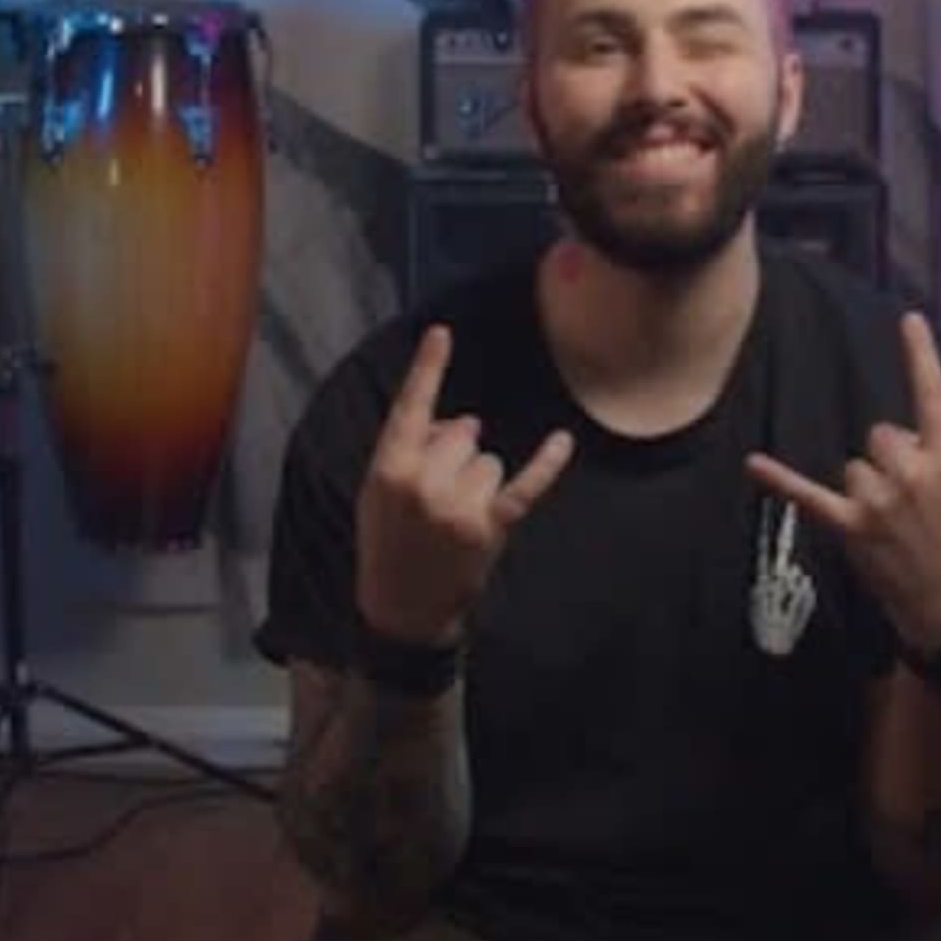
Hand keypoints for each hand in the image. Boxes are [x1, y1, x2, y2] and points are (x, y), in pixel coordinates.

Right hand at [357, 323, 573, 644]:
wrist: (399, 609)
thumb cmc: (387, 542)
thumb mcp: (378, 493)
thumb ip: (413, 450)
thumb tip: (464, 421)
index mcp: (388, 469)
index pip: (411, 408)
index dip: (427, 368)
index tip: (442, 332)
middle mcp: (424, 484)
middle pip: (463, 432)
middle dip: (457, 452)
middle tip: (437, 493)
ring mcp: (458, 508)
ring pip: (489, 460)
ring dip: (479, 481)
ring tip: (455, 518)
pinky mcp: (490, 528)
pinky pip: (524, 486)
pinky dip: (545, 465)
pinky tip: (561, 442)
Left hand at [745, 311, 940, 646]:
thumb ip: (932, 459)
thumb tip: (889, 443)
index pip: (934, 398)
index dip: (921, 357)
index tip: (909, 319)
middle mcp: (913, 473)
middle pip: (880, 434)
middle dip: (890, 459)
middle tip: (910, 503)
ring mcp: (879, 501)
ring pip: (854, 465)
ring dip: (866, 489)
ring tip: (890, 527)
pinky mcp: (850, 527)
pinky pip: (808, 495)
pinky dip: (780, 479)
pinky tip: (752, 464)